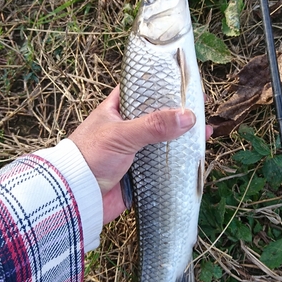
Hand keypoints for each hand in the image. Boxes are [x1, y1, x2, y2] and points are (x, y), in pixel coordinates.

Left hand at [69, 86, 211, 224]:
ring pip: (164, 140)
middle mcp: (128, 127)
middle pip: (159, 116)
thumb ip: (154, 125)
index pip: (142, 90)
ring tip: (205, 133)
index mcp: (118, 109)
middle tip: (202, 109)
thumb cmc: (89, 157)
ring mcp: (135, 150)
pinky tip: (195, 157)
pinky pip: (163, 164)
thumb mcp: (122, 134)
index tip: (186, 84)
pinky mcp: (141, 172)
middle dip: (179, 114)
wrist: (76, 197)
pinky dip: (178, 161)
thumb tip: (188, 116)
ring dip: (182, 138)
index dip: (163, 85)